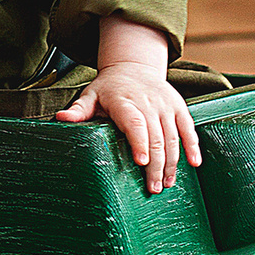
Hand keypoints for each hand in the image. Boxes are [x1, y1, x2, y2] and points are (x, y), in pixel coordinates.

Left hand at [56, 62, 200, 192]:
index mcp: (124, 101)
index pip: (134, 122)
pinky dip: (193, 145)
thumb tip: (60, 118)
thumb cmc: (108, 88)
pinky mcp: (179, 107)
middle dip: (155, 164)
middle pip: (155, 135)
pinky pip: (188, 128)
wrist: (133, 66)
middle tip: (153, 188)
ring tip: (167, 184)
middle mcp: (148, 102)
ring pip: (173, 136)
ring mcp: (165, 105)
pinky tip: (194, 164)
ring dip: (172, 161)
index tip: (141, 162)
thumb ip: (78, 110)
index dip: (139, 142)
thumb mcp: (90, 95)